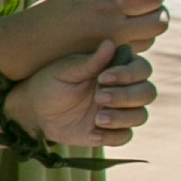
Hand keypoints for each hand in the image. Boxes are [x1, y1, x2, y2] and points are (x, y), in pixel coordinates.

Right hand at [0, 0, 166, 73]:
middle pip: (160, 22)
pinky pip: (134, 51)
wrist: (24, 48)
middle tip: (143, 6)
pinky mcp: (107, 62)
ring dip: (146, 28)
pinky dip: (132, 42)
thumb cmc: (48, 14)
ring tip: (126, 21)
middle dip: (157, 12)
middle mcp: (113, 29)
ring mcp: (111, 49)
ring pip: (150, 39)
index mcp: (106, 6)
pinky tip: (115, 35)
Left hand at [5, 41, 152, 151]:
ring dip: (122, 117)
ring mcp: (119, 111)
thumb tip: (110, 43)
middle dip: (127, 96)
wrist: (33, 110)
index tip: (103, 77)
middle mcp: (124, 89)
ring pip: (140, 116)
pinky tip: (92, 133)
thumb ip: (90, 62)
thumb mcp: (66, 70)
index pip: (141, 69)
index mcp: (117, 68)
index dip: (129, 74)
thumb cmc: (50, 82)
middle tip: (99, 97)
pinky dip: (112, 136)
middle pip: (147, 93)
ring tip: (98, 118)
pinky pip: (124, 137)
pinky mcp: (110, 131)